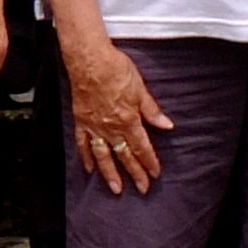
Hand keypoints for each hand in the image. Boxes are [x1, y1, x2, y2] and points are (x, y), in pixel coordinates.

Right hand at [64, 33, 172, 194]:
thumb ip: (152, 110)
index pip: (142, 147)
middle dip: (135, 173)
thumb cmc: (114, 69)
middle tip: (142, 188)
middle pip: (125, 155)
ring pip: (103, 155)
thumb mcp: (140, 88)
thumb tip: (166, 125)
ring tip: (116, 188)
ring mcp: (94, 126)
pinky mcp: (81, 120)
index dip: (150, 162)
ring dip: (110, 174)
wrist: (89, 59)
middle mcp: (111, 127)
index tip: (155, 173)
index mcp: (128, 120)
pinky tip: (90, 168)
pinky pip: (83, 143)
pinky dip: (86, 157)